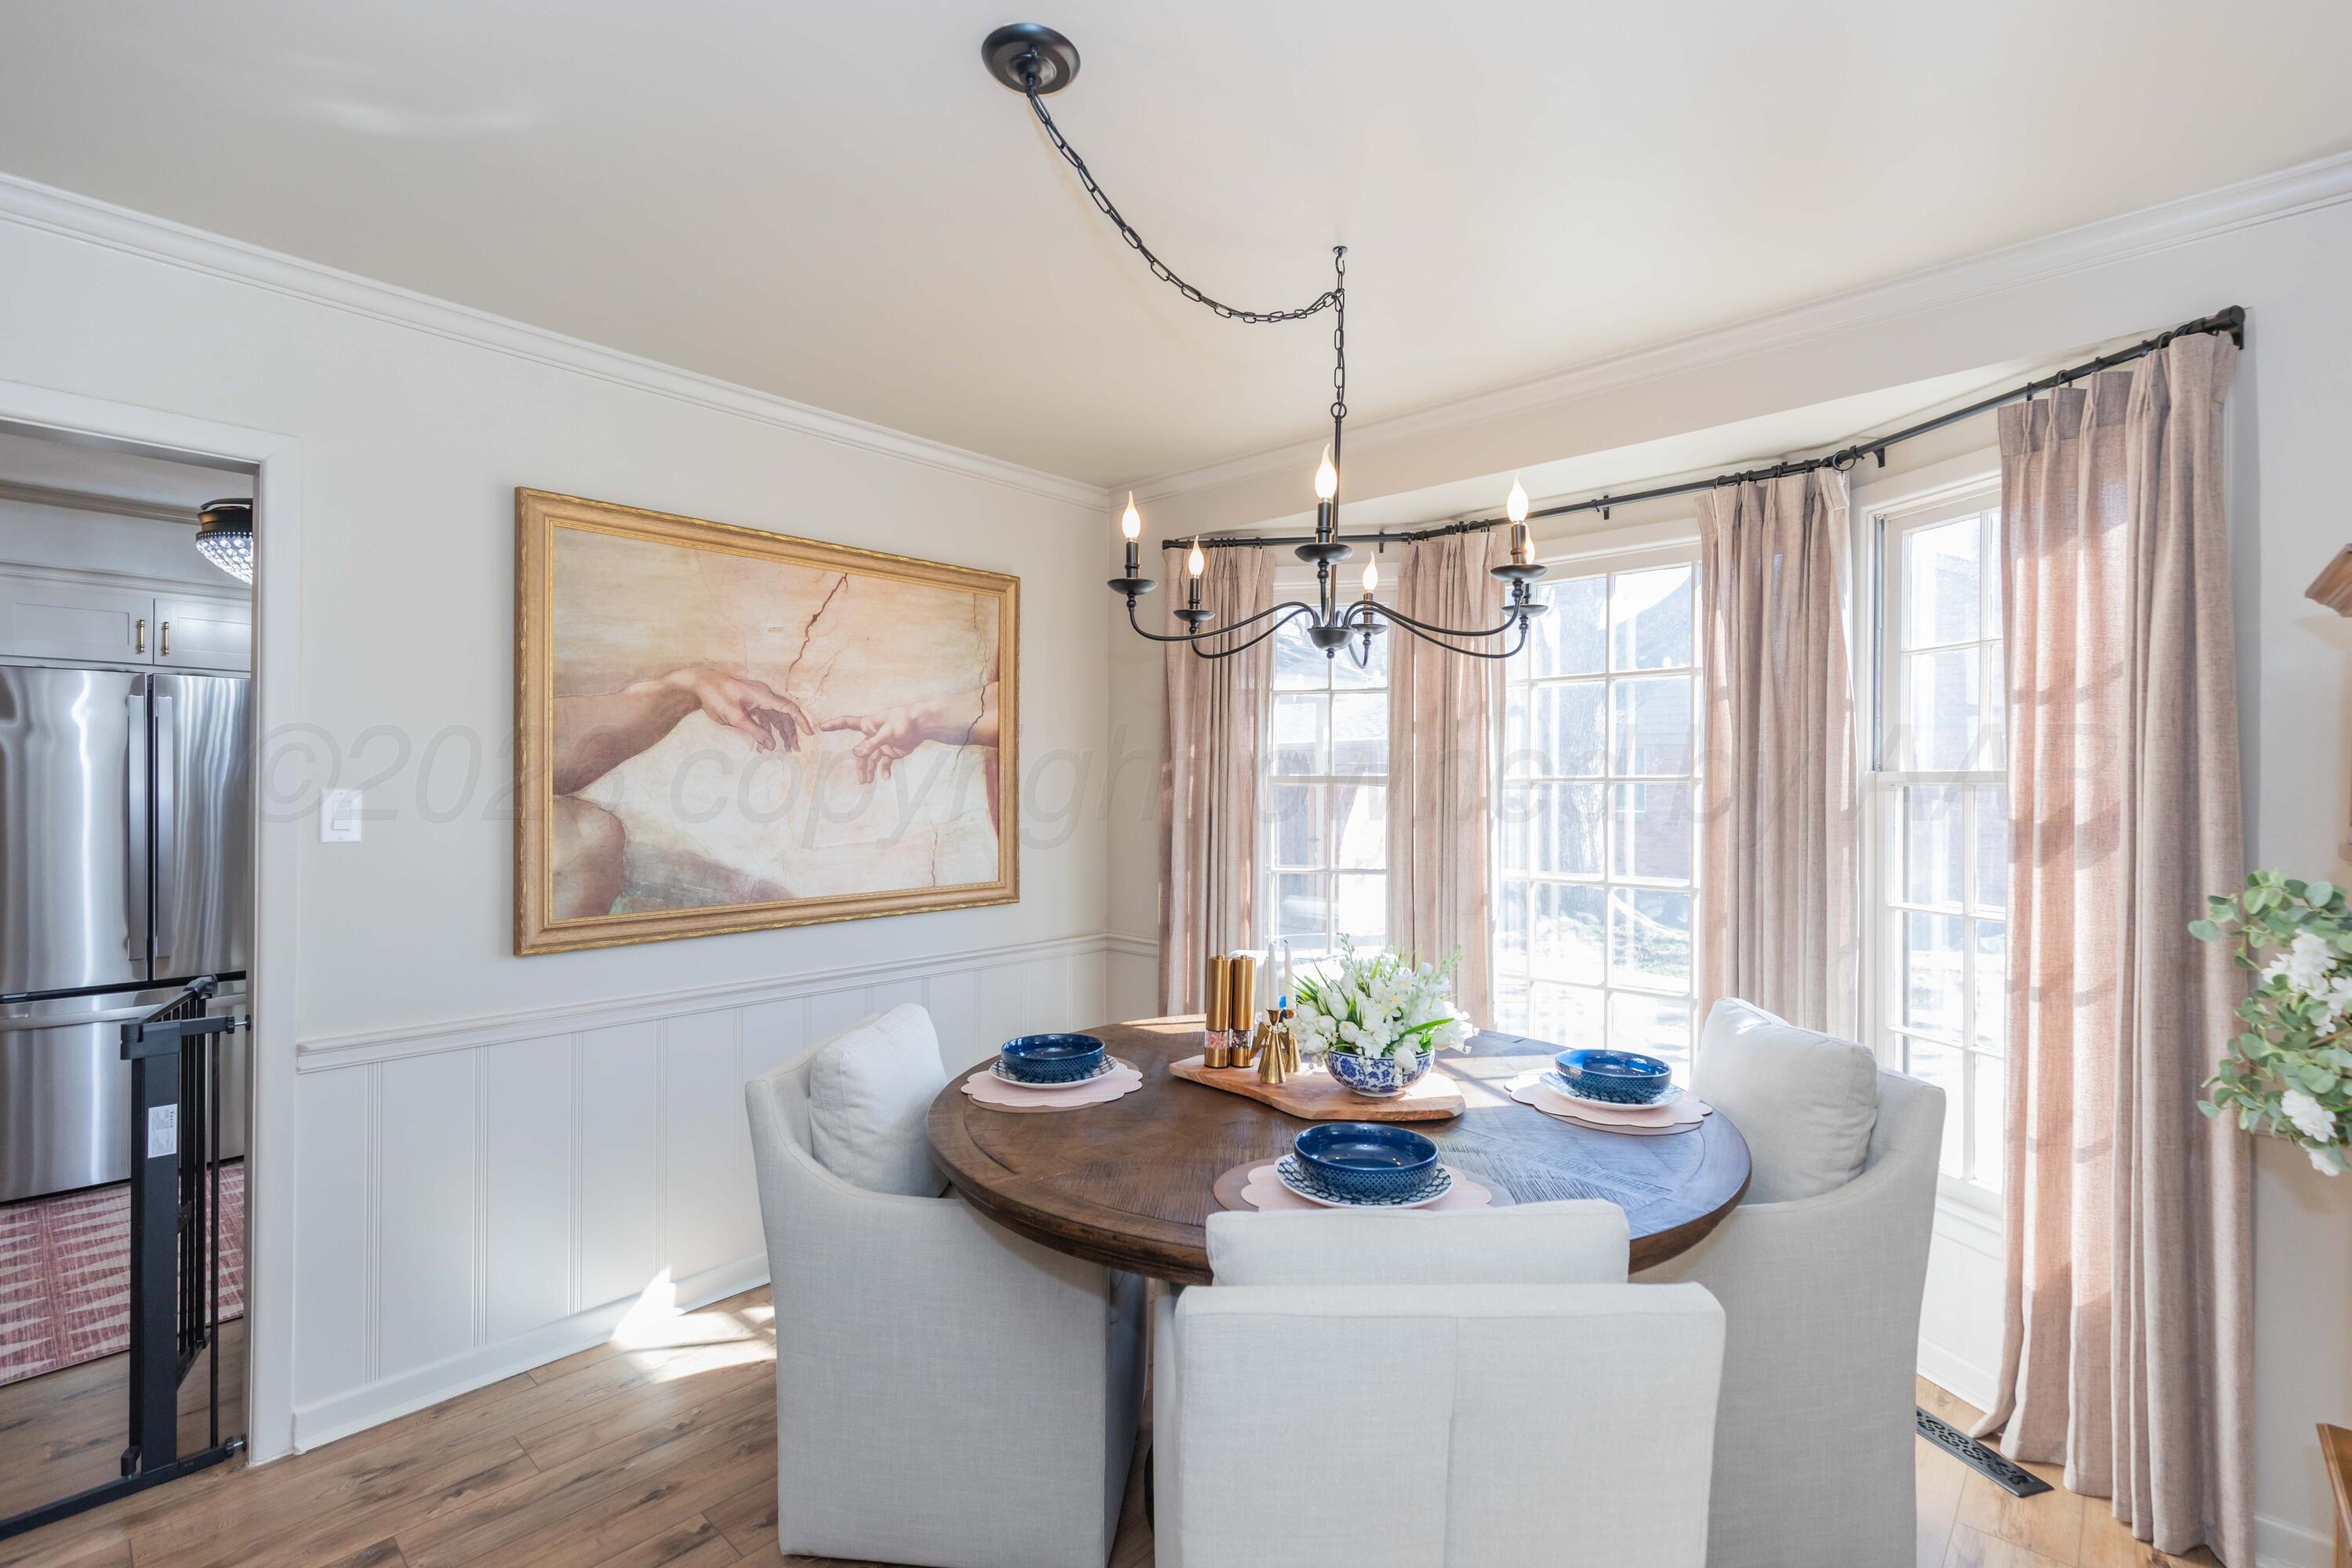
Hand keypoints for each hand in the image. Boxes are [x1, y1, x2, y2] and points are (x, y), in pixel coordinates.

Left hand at [666, 667, 812, 752]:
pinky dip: (765, 730)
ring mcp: (757, 697)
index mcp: (763, 695)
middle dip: (791, 733)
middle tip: (794, 750)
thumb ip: (755, 732)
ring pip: (775, 717)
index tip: (810, 734)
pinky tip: (763, 745)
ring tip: (782, 750)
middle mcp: (764, 695)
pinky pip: (763, 716)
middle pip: (784, 715)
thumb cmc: (716, 696)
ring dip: (779, 733)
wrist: (699, 682)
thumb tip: (772, 746)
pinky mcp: (750, 701)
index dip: (802, 721)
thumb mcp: (735, 718)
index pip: (790, 708)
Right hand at [820, 704, 929, 782]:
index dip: (835, 724)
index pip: (848, 723)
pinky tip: (886, 778)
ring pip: (871, 759)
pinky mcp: (891, 751)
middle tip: (861, 780)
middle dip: (860, 766)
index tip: (822, 726)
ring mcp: (882, 744)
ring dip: (869, 771)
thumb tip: (856, 752)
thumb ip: (873, 743)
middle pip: (861, 751)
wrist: (923, 725)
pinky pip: (884, 763)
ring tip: (867, 783)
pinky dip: (884, 770)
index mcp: (869, 725)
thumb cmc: (905, 722)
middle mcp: (873, 735)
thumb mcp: (888, 732)